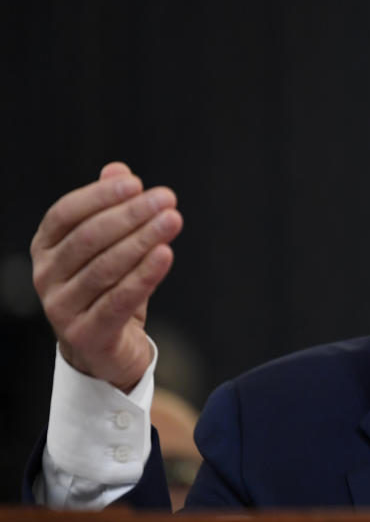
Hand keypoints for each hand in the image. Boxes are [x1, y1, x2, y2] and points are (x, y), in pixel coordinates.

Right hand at [30, 163, 182, 391]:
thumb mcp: (109, 248)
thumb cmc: (107, 290)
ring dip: (142, 240)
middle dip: (131, 215)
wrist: (105, 350)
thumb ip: (110, 210)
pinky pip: (118, 300)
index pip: (66, 213)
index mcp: (46, 248)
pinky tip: (165, 255)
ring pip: (105, 268)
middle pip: (88, 238)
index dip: (100, 196)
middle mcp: (46, 276)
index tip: (136, 183)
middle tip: (166, 200)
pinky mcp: (86, 334)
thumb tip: (118, 170)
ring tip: (172, 221)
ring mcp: (61, 308)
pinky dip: (144, 276)